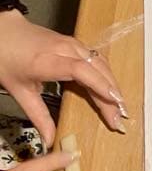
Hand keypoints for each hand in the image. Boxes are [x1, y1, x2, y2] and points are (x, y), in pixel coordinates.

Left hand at [0, 11, 126, 146]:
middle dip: (112, 93)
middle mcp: (64, 49)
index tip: (113, 101)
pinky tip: (111, 89)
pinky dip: (107, 76)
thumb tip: (49, 138)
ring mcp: (72, 44)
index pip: (81, 71)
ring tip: (120, 107)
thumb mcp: (19, 91)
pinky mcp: (76, 44)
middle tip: (120, 116)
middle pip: (97, 69)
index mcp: (47, 61)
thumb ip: (38, 116)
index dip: (100, 86)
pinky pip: (97, 59)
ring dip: (113, 84)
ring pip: (101, 64)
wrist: (5, 32)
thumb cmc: (8, 57)